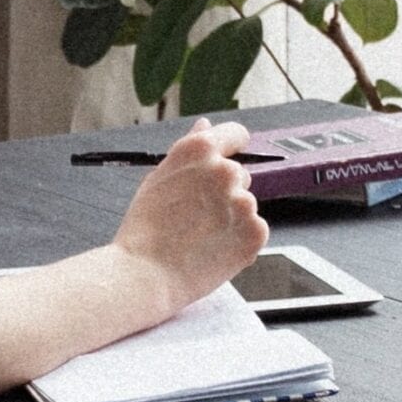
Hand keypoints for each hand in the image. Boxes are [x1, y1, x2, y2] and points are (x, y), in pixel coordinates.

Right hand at [111, 119, 268, 315]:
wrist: (145, 275)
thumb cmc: (145, 230)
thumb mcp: (159, 178)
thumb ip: (188, 151)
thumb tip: (205, 125)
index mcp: (200, 150)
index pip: (235, 133)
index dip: (231, 146)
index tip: (228, 157)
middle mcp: (226, 171)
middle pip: (240, 174)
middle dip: (224, 192)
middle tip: (196, 216)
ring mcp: (244, 202)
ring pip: (245, 205)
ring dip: (231, 218)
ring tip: (201, 237)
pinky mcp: (256, 232)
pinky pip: (254, 230)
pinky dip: (240, 240)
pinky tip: (214, 249)